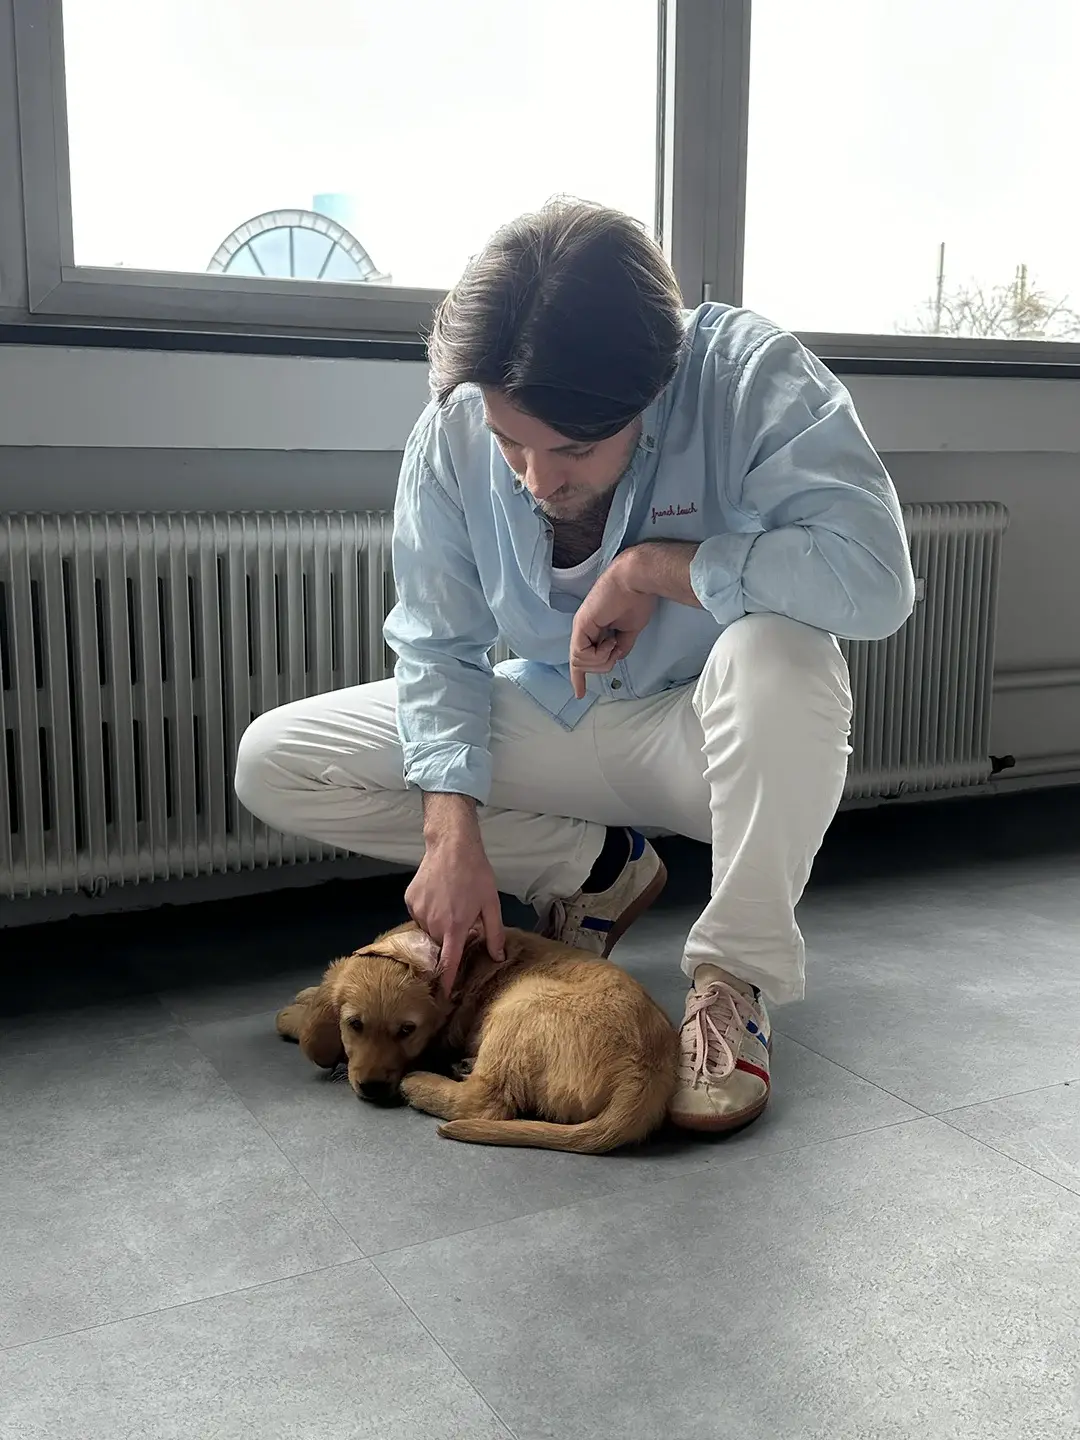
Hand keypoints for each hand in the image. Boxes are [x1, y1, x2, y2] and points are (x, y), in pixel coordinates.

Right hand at [405, 831, 505, 996]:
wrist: (451, 846)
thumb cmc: (476, 874)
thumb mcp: (491, 904)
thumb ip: (494, 934)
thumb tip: (497, 958)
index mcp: (455, 927)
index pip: (448, 963)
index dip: (445, 982)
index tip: (442, 998)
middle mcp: (433, 923)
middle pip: (438, 945)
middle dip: (448, 941)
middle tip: (460, 923)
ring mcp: (418, 911)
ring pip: (428, 931)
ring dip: (438, 926)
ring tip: (450, 905)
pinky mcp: (409, 901)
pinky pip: (418, 916)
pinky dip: (427, 913)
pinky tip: (438, 897)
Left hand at [569, 557, 657, 698]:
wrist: (637, 581)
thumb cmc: (637, 600)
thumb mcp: (630, 630)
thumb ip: (621, 645)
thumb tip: (617, 658)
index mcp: (594, 628)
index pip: (580, 657)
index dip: (579, 677)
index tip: (580, 694)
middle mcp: (583, 628)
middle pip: (581, 664)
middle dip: (601, 665)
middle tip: (616, 647)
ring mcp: (580, 626)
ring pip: (580, 662)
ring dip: (602, 659)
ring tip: (614, 641)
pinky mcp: (581, 624)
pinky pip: (580, 654)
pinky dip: (598, 654)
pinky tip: (609, 641)